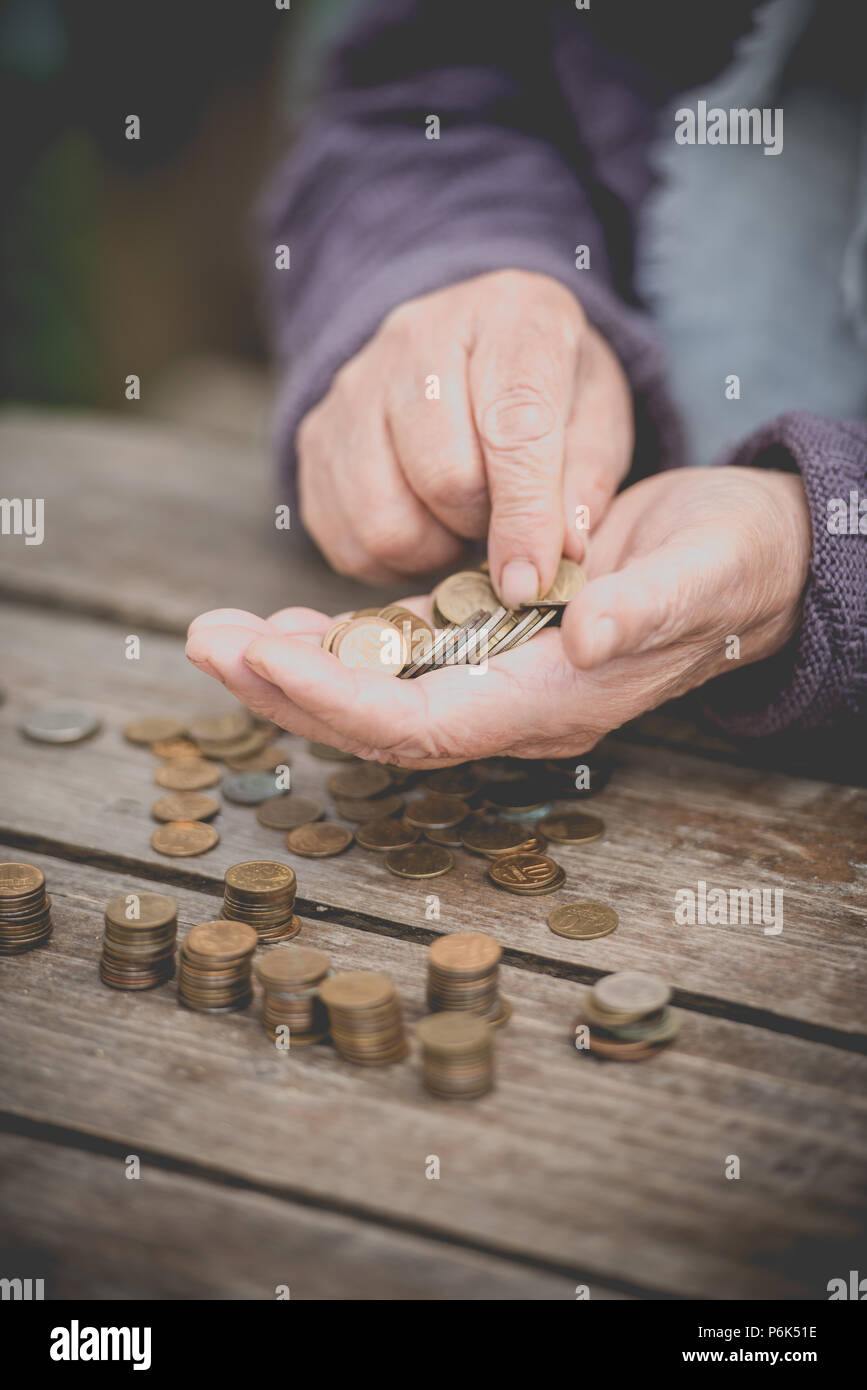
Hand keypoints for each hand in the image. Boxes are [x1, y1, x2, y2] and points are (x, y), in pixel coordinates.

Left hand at [185, 467, 810, 765]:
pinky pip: (398, 655)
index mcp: (556, 700)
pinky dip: (339, 640)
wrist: (746, 559)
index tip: (266, 659)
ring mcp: (497, 673)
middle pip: (377, 719)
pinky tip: (289, 619)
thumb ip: (648, 610)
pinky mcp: (490, 637)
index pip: (425, 725)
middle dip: (288, 688)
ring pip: (376, 690)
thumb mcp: (705, 576)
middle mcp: (513, 701)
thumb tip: (587, 633)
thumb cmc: (734, 565)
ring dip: (296, 665)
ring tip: (222, 632)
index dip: (341, 700)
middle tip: (206, 641)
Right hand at [296, 270, 633, 604]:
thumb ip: (585, 481)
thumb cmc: (547, 386)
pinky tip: (422, 526)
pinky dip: (390, 559)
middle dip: (482, 524)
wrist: (473, 343)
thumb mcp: (596, 415)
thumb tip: (560, 556)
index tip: (533, 579)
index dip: (526, 515)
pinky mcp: (315, 435)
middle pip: (443, 477)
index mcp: (512, 317)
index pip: (513, 425)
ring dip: (433, 548)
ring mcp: (354, 385)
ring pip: (384, 519)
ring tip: (460, 523)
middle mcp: (418, 337)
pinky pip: (346, 538)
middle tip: (500, 516)